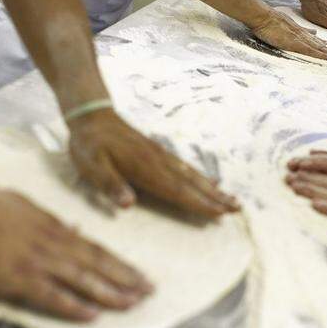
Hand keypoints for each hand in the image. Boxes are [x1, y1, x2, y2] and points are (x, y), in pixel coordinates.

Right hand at [0, 186, 152, 320]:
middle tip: (150, 291)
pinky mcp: (18, 277)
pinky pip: (52, 295)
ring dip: (110, 293)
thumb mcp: (29, 208)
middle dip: (127, 279)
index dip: (121, 264)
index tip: (140, 274)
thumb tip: (73, 229)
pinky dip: (74, 306)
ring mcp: (39, 262)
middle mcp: (55, 246)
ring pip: (83, 280)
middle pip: (99, 265)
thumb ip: (53, 222)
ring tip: (133, 303)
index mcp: (57, 229)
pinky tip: (92, 315)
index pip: (98, 250)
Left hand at [68, 109, 238, 216]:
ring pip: (192, 175)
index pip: (176, 190)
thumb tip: (128, 205)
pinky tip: (209, 181)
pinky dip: (200, 176)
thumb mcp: (91, 166)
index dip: (198, 203)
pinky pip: (185, 167)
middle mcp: (159, 161)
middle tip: (237, 209)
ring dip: (213, 189)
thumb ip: (110, 184)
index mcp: (145, 168)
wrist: (91, 114)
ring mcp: (161, 155)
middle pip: (192, 183)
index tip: (219, 213)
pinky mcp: (158, 152)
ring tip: (232, 199)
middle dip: (215, 197)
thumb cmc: (89, 144)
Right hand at [252, 10, 326, 63]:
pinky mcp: (295, 43)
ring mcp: (302, 40)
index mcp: (305, 36)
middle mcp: (307, 38)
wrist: (264, 18)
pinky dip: (322, 54)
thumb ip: (304, 32)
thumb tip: (314, 34)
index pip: (323, 44)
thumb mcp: (292, 28)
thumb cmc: (273, 24)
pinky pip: (311, 50)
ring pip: (323, 49)